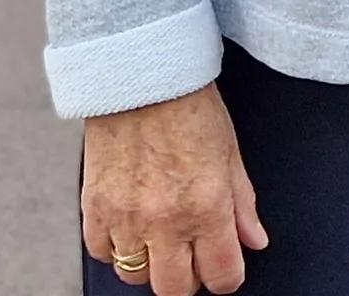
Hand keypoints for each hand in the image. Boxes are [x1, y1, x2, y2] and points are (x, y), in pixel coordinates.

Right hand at [81, 84, 267, 293]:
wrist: (138, 74)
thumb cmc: (188, 105)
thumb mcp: (230, 152)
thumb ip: (243, 205)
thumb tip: (254, 240)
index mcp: (207, 207)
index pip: (222, 276)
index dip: (226, 276)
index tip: (224, 265)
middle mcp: (165, 220)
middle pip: (176, 288)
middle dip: (189, 278)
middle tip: (192, 254)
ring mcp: (126, 216)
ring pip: (136, 276)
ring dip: (151, 262)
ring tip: (159, 236)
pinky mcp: (94, 206)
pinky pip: (102, 252)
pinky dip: (116, 247)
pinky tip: (130, 226)